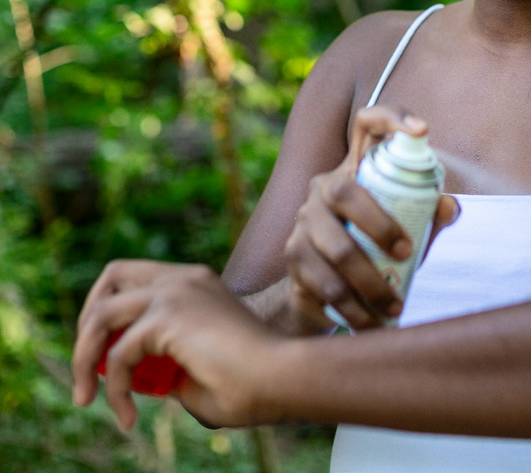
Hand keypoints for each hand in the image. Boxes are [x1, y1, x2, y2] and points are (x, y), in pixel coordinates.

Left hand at [73, 259, 286, 430]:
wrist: (280, 379)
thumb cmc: (249, 385)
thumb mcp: (196, 367)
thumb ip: (165, 362)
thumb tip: (133, 376)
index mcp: (196, 283)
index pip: (137, 279)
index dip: (112, 314)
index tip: (107, 359)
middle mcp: (185, 278)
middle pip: (112, 276)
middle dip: (89, 322)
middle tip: (88, 370)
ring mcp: (177, 291)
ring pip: (102, 314)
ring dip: (83, 357)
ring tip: (86, 398)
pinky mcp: (170, 316)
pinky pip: (118, 355)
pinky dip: (114, 390)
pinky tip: (129, 419)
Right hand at [285, 107, 459, 329]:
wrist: (322, 295)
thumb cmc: (376, 250)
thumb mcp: (406, 230)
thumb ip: (427, 216)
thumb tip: (450, 207)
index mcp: (357, 168)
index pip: (367, 124)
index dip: (392, 117)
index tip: (422, 130)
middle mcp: (325, 186)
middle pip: (345, 191)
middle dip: (379, 224)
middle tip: (407, 252)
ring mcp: (304, 220)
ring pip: (335, 246)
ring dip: (370, 281)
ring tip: (395, 305)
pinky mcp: (293, 256)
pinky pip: (323, 281)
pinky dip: (353, 306)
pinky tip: (372, 323)